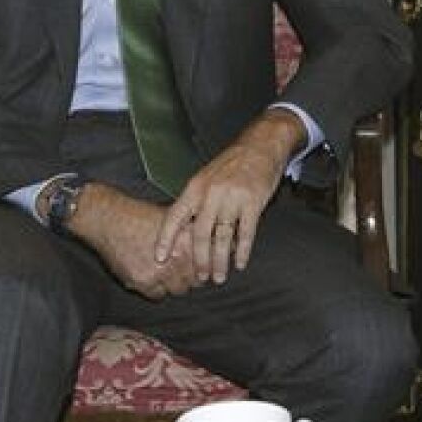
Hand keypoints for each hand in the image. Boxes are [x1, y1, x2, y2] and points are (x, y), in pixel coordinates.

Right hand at [65, 183, 197, 299]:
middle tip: (182, 271)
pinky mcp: (142, 281)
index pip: (208, 265)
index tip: (203, 268)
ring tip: (167, 273)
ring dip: (175, 284)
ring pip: (178, 290)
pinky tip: (152, 276)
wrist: (110, 220)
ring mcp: (160, 272)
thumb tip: (211, 245)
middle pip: (195, 281)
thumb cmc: (141, 217)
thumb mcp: (174, 219)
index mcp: (188, 240)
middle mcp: (177, 257)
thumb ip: (192, 234)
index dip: (206, 267)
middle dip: (190, 277)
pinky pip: (158, 295)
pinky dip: (157, 289)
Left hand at [155, 109, 305, 283]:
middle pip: (200, 233)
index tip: (160, 258)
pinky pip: (246, 232)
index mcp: (196, 187)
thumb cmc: (234, 162)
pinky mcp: (253, 202)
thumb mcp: (207, 176)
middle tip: (199, 277)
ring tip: (219, 277)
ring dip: (220, 261)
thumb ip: (197, 200)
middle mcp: (211, 193)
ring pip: (222, 237)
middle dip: (199, 260)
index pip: (175, 216)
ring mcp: (233, 198)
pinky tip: (240, 263)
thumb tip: (185, 228)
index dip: (165, 239)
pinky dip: (242, 251)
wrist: (262, 144)